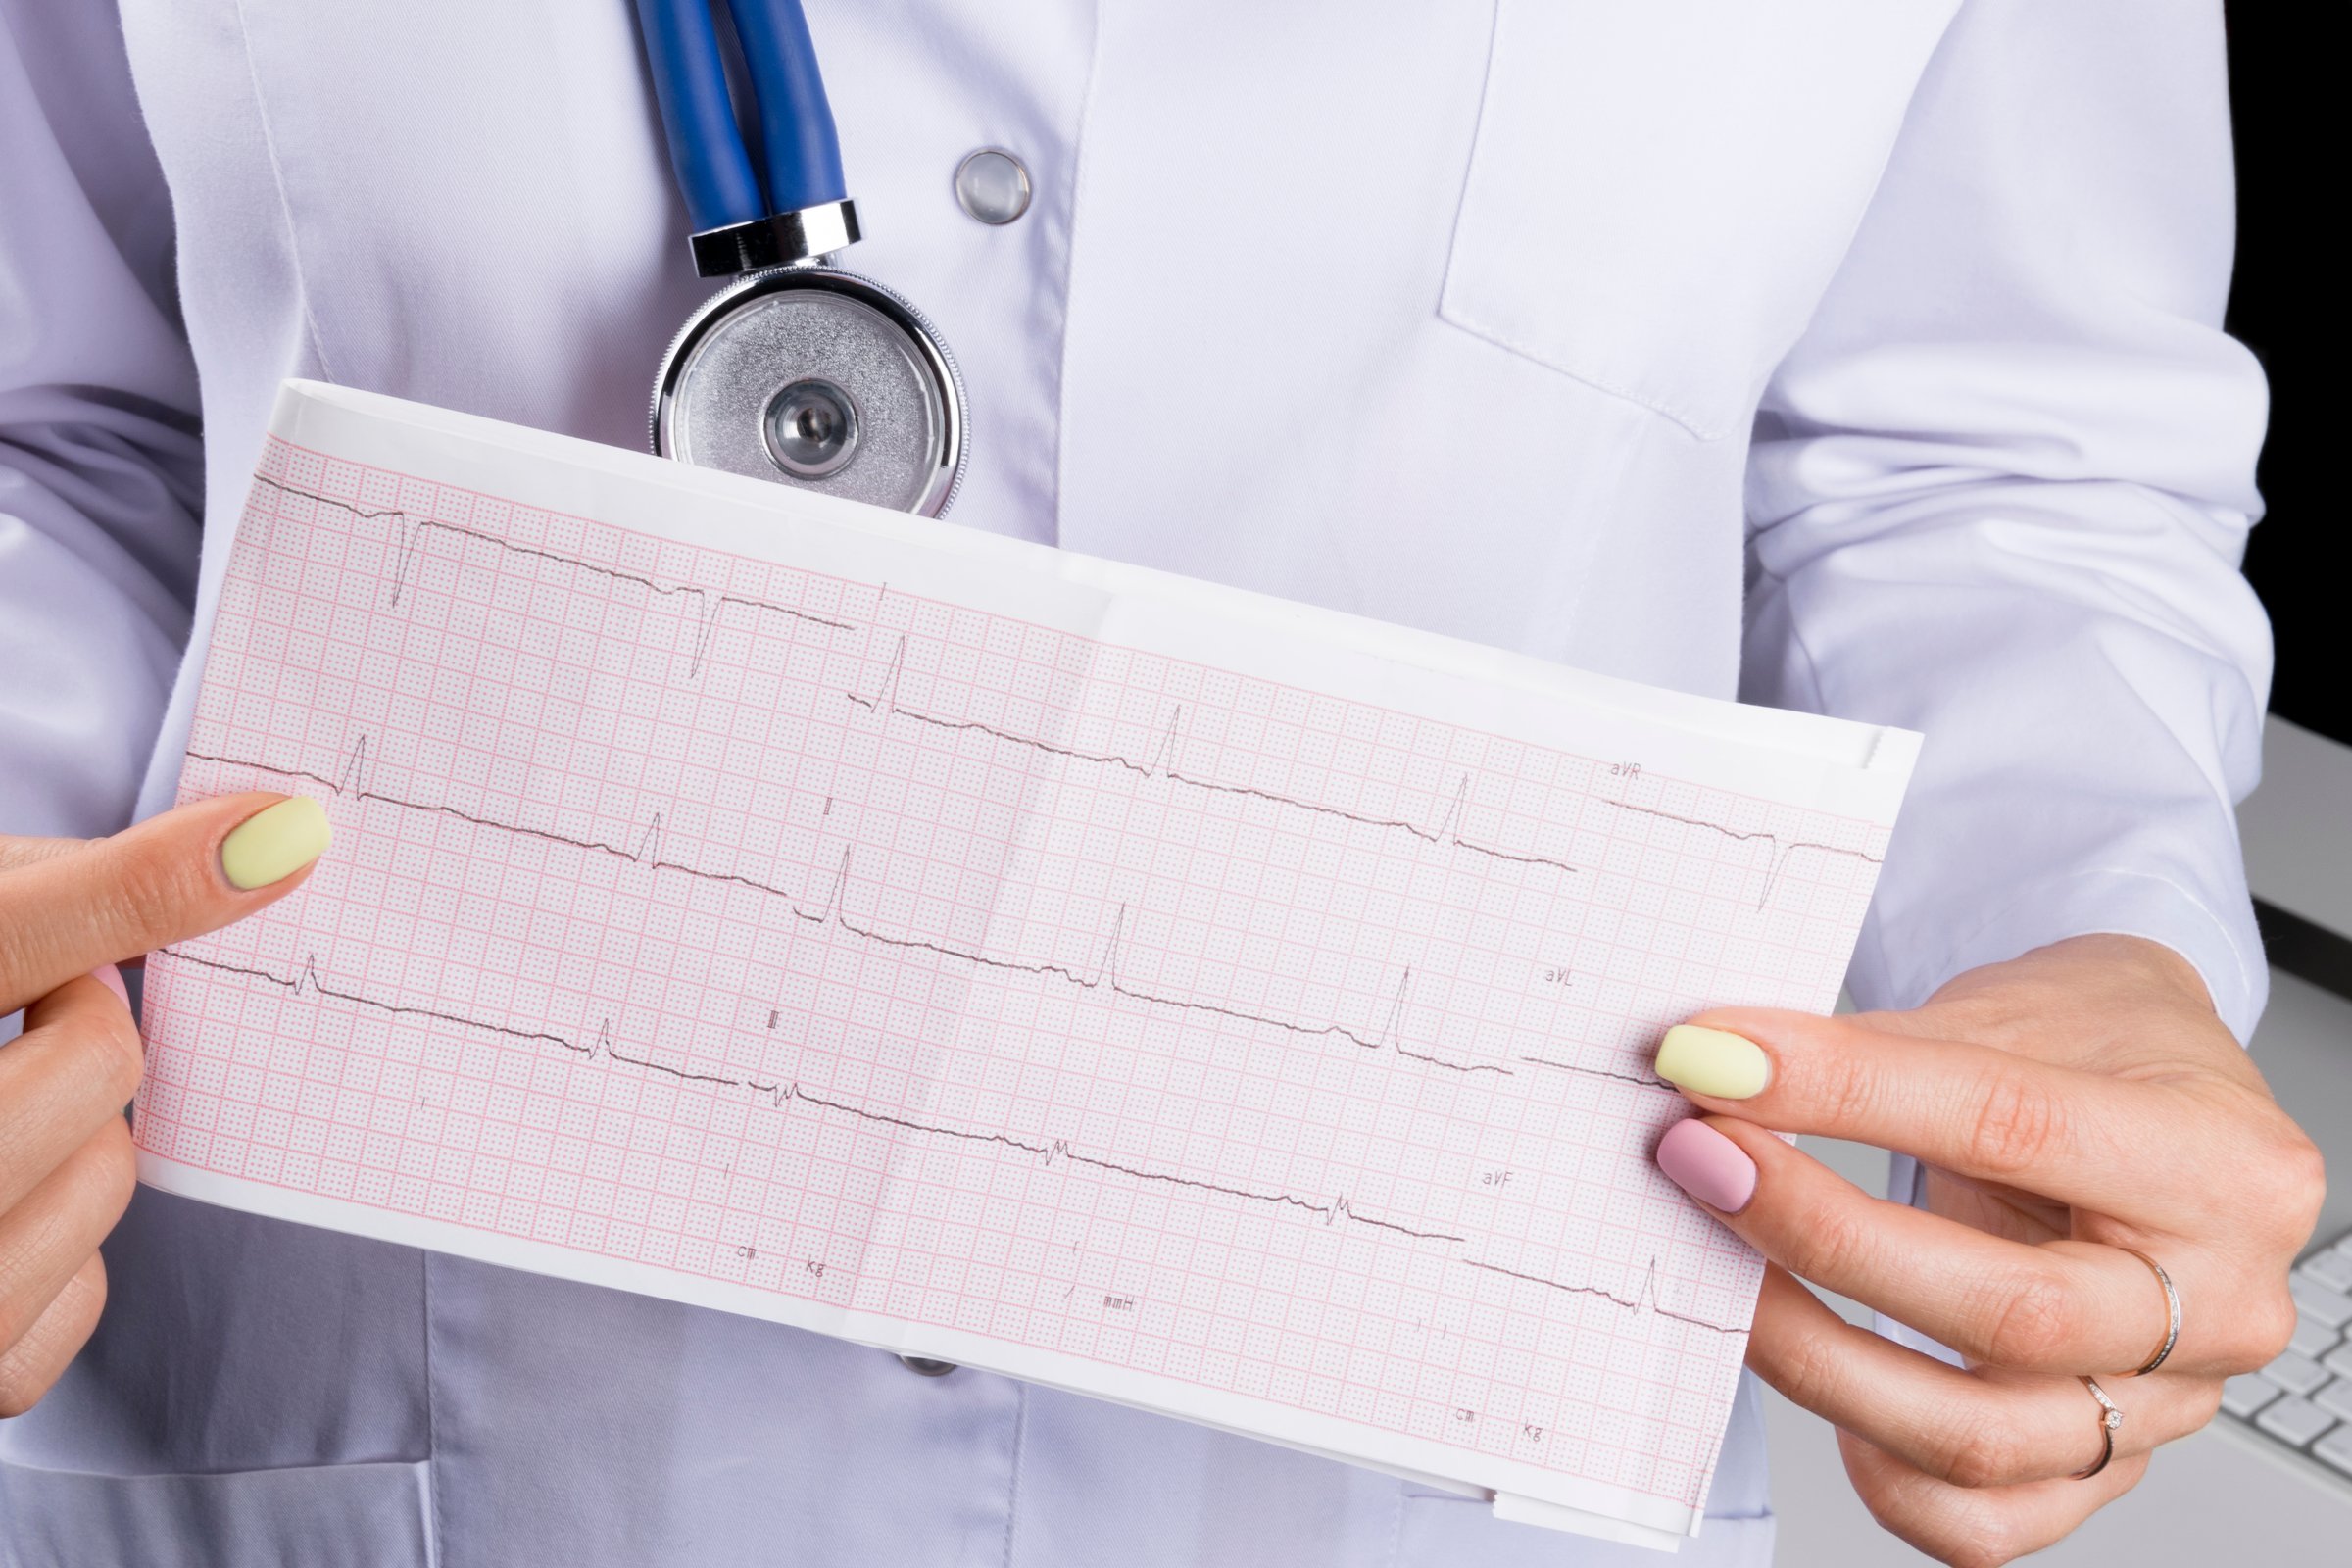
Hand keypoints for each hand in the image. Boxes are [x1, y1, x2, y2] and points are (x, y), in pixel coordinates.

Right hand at [0, 792, 329, 1415]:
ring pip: (108, 1177)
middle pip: (96, 1064)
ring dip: (88, 1136)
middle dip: (93, 1028)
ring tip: (1, 1113)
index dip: (147, 881)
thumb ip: (57, 893)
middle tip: (42, 1006)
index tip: (271, 843)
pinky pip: (83, 1292)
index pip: (10, 931)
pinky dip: (64, 1247)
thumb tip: (258, 846)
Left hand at [1649, 935, 2323, 1566]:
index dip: (1845, 1095)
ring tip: (1723, 1270)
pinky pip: (1980, 1521)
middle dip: (1821, 1236)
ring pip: (1978, 1437)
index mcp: (2221, 1164)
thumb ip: (1870, 1054)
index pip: (2010, 1128)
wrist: (2162, 1100)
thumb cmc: (2103, 1052)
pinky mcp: (2107, 1466)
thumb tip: (1715, 1069)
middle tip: (1703, 1159)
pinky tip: (1822, 1373)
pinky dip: (1878, 1464)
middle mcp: (2219, 1304)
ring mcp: (2168, 1405)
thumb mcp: (2009, 1012)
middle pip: (2008, 1312)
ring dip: (1814, 1353)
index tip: (1722, 1065)